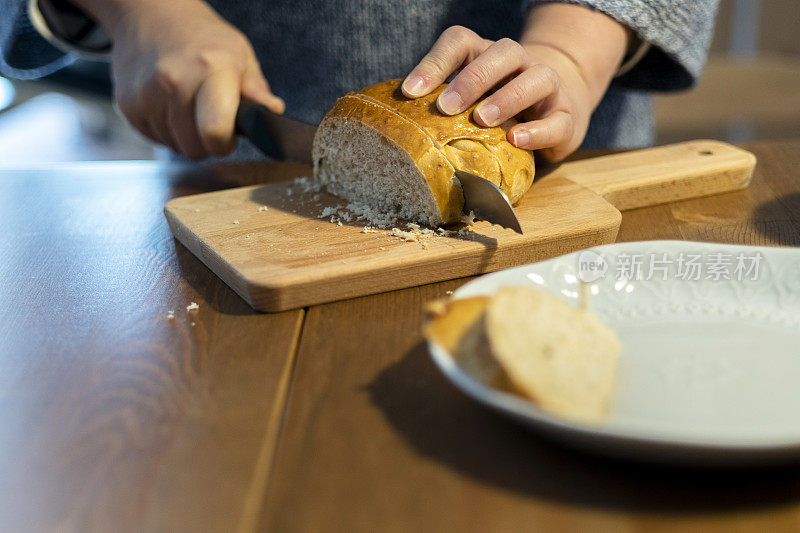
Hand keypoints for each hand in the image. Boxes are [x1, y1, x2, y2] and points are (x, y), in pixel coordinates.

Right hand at [100, 0, 282, 158]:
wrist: (151, 15)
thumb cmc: (202, 37)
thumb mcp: (239, 55)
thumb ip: (256, 90)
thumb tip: (274, 113)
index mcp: (210, 69)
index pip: (215, 131)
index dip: (225, 143)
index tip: (229, 136)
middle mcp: (174, 81)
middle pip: (195, 148)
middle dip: (208, 143)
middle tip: (211, 120)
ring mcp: (146, 94)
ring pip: (175, 147)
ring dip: (186, 137)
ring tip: (190, 107)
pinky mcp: (127, 105)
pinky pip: (155, 139)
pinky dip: (166, 130)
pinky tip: (171, 106)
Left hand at [401, 6, 627, 161]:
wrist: (556, 110)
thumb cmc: (498, 107)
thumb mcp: (469, 101)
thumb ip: (442, 106)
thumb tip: (398, 126)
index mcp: (486, 55)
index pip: (459, 42)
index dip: (433, 63)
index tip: (409, 92)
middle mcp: (517, 63)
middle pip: (500, 54)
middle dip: (471, 79)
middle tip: (445, 106)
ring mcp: (546, 86)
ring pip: (535, 78)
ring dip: (507, 97)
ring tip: (481, 119)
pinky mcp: (566, 116)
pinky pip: (556, 120)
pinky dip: (537, 130)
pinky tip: (515, 140)